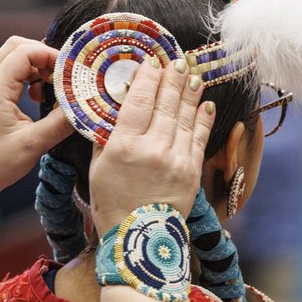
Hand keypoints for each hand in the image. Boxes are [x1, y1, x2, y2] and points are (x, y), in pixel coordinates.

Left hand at [0, 37, 71, 225]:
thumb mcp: (35, 144)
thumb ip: (61, 121)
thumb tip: (84, 105)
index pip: (25, 52)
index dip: (50, 56)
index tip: (68, 72)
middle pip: (15, 47)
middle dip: (42, 56)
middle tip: (59, 77)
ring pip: (8, 57)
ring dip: (31, 65)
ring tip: (45, 89)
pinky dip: (18, 74)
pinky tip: (29, 93)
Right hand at [89, 58, 214, 233]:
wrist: (139, 241)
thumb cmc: (111, 207)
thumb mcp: (97, 171)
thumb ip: (105, 140)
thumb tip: (114, 114)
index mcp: (123, 146)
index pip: (139, 101)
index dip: (147, 77)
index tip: (151, 62)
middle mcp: (151, 148)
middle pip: (165, 103)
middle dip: (172, 78)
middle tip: (177, 60)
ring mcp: (175, 159)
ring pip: (184, 116)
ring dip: (189, 92)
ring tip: (192, 74)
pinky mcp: (191, 170)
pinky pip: (198, 137)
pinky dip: (202, 118)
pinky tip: (204, 103)